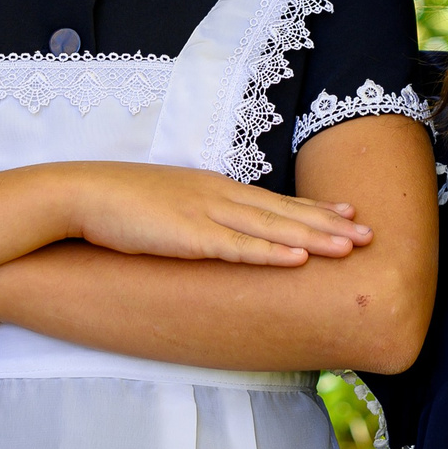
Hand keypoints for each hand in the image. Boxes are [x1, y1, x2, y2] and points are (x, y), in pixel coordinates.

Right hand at [53, 161, 370, 264]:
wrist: (79, 194)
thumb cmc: (116, 202)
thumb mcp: (166, 206)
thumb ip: (194, 216)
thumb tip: (211, 233)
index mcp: (213, 188)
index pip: (273, 200)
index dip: (312, 209)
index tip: (346, 213)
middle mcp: (218, 195)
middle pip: (284, 211)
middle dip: (329, 223)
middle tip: (369, 232)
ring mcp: (205, 214)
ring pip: (272, 229)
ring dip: (315, 237)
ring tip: (352, 247)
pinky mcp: (188, 236)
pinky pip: (238, 248)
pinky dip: (272, 253)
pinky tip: (299, 260)